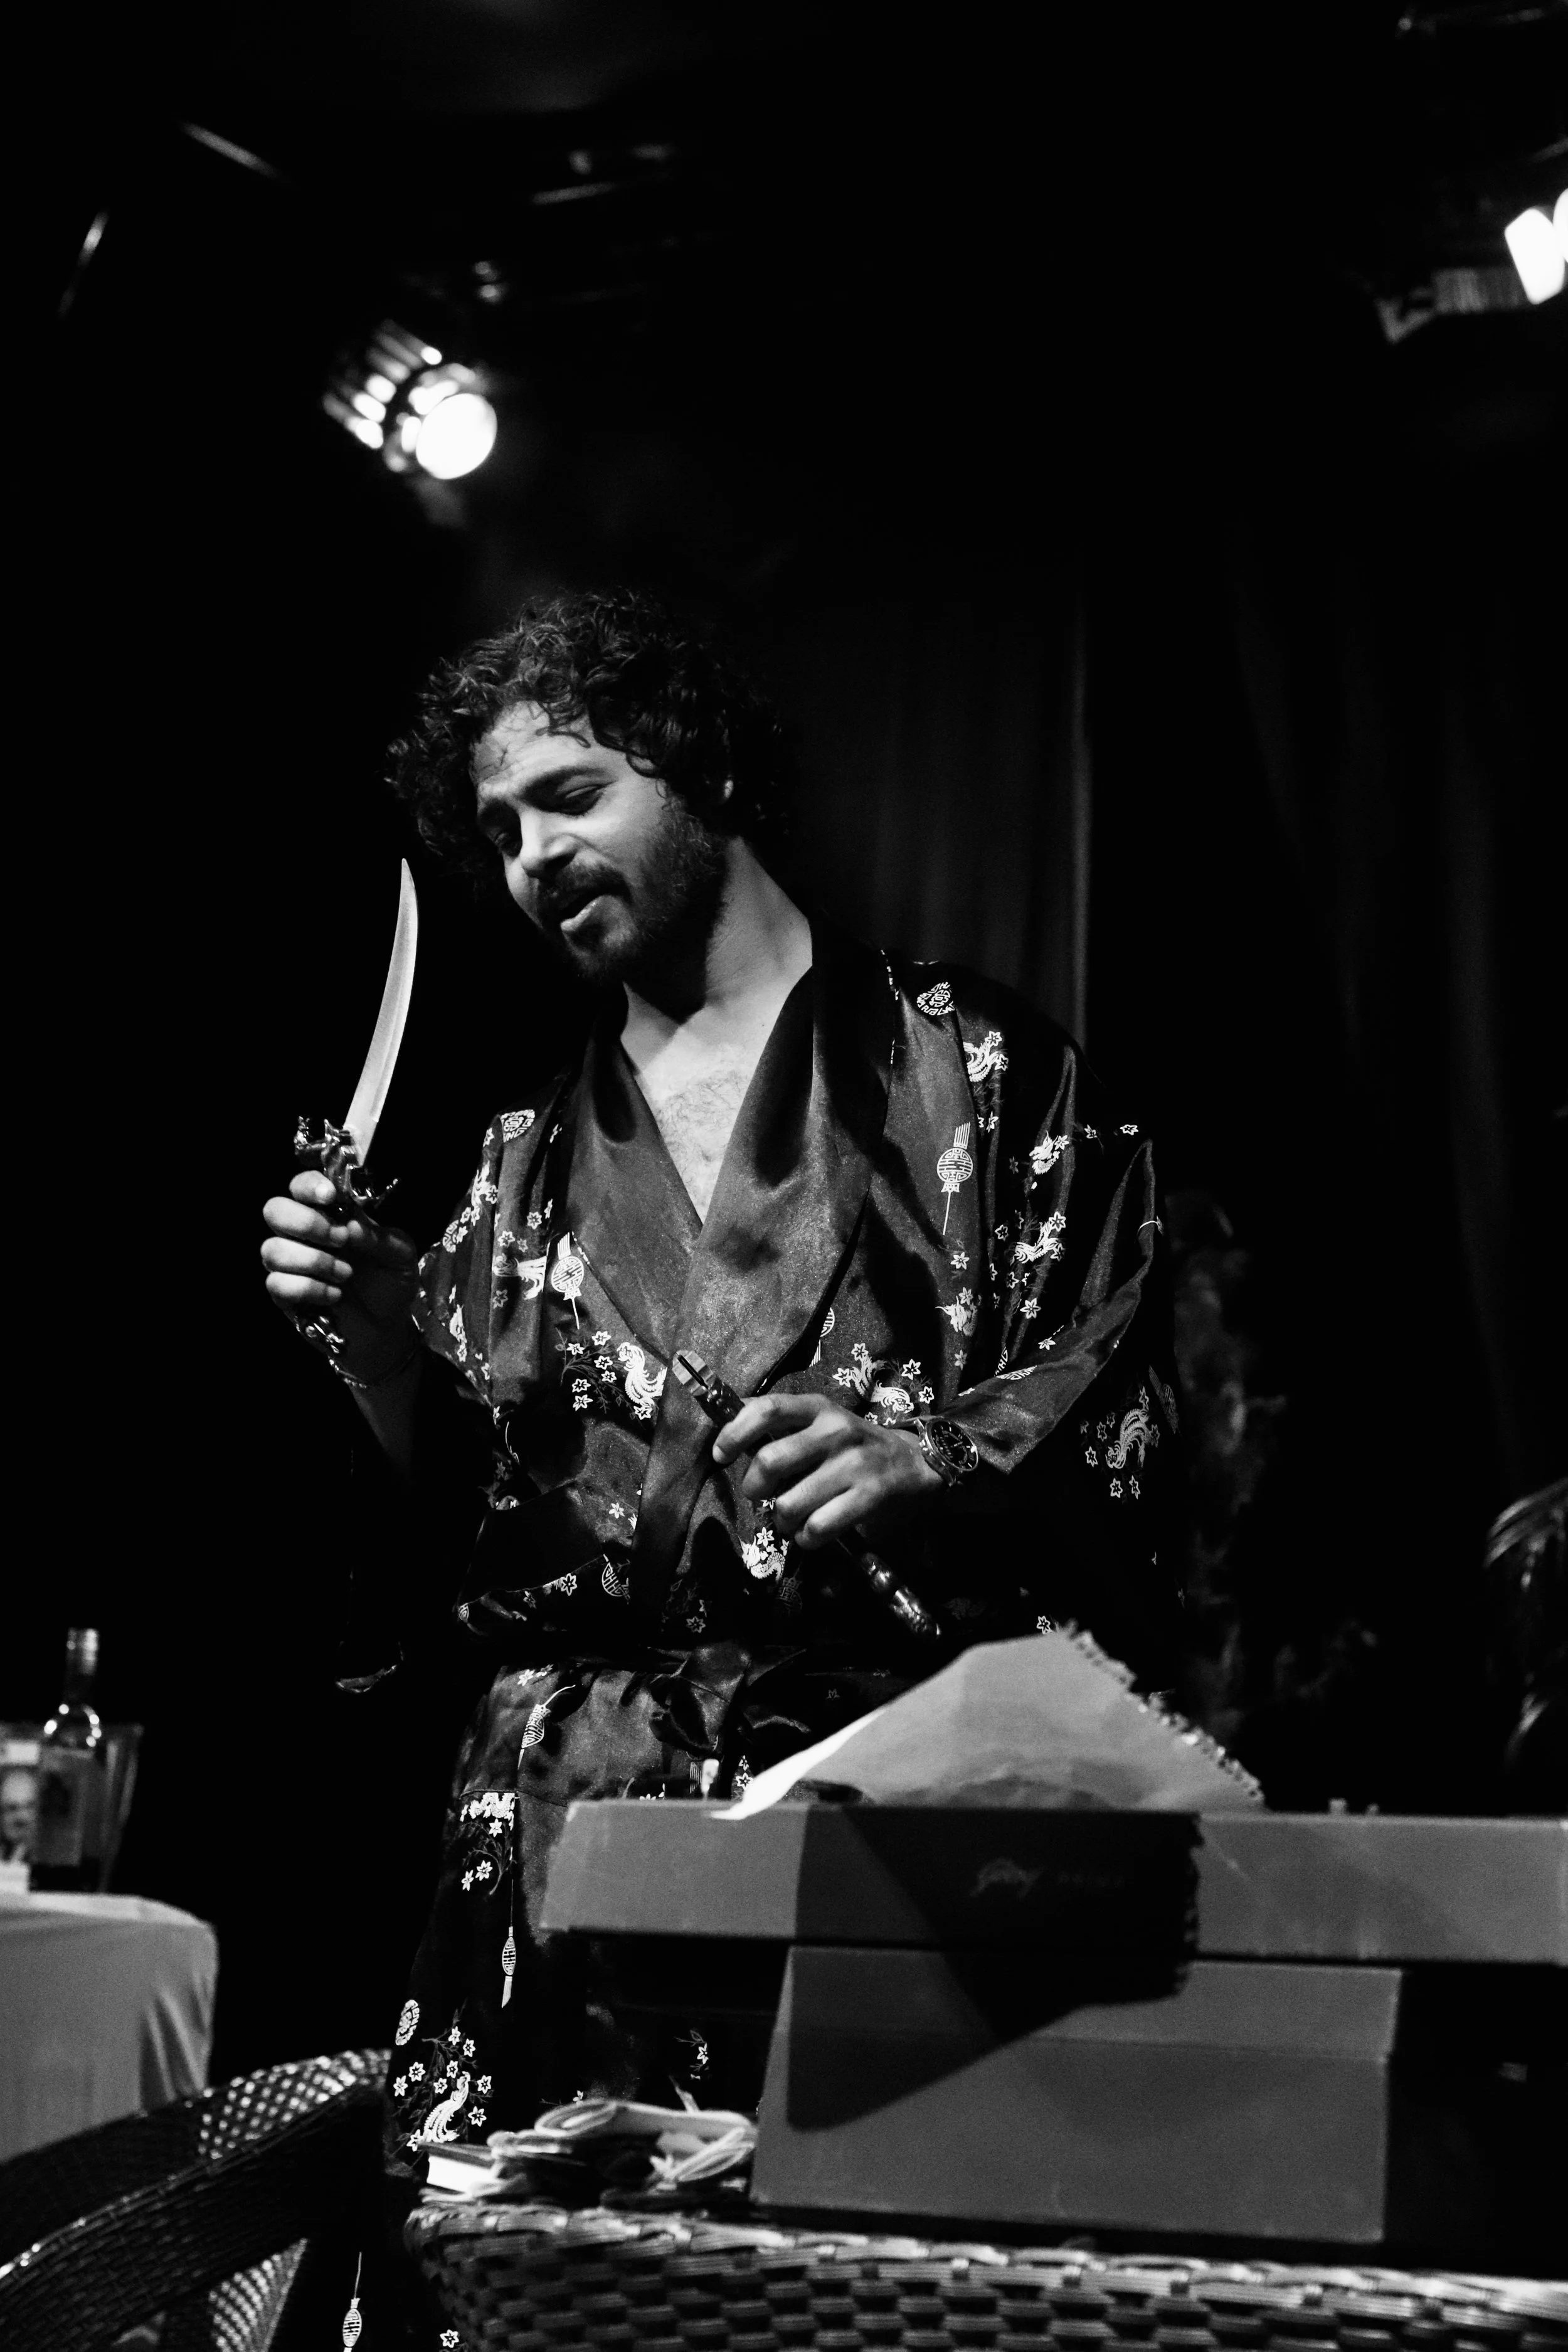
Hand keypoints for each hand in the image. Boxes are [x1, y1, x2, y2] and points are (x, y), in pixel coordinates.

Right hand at [260, 1171, 420, 1378]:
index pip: (301, 1185)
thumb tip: (350, 1224)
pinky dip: (309, 1289)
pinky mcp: (284, 1295)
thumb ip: (378, 1235)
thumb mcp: (399, 1254)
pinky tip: (334, 1295)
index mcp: (329, 1213)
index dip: (309, 1186)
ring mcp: (290, 1264)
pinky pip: (277, 1284)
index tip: (330, 1197)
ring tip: (346, 1275)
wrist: (387, 1327)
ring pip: (272, 1249)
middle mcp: (303, 1234)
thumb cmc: (390, 1281)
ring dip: (313, 1262)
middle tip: (341, 1240)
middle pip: (274, 1210)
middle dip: (307, 1223)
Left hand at [711, 1393, 942, 1549]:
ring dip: (782, 1521)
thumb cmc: (853, 1446)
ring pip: (790, 1504)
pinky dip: (807, 1538)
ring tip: (791, 1519)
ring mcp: (854, 1463)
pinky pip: (818, 1527)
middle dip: (755, 1489)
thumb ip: (779, 1423)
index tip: (720, 1455)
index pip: (765, 1409)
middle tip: (762, 1497)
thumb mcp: (819, 1422)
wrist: (914, 1464)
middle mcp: (835, 1430)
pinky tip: (813, 1534)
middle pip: (770, 1461)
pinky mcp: (870, 1495)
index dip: (734, 1433)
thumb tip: (725, 1423)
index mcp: (817, 1408)